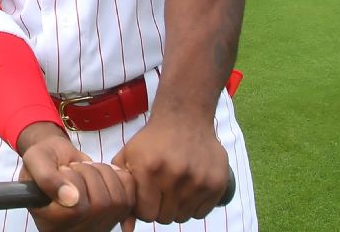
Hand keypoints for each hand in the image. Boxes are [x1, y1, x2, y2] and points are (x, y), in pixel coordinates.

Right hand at [16, 123, 136, 231]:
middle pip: (100, 204)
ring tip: (86, 170)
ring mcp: (98, 226)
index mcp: (51, 224)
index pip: (76, 209)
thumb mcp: (35, 161)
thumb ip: (47, 178)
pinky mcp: (115, 215)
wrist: (58, 159)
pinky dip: (118, 176)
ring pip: (116, 199)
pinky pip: (129, 195)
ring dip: (102, 173)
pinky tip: (101, 173)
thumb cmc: (45, 161)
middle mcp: (76, 230)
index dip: (72, 182)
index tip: (61, 171)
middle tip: (73, 167)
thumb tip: (71, 198)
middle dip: (88, 173)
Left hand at [111, 115, 229, 224]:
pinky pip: (201, 213)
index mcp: (148, 169)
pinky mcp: (216, 183)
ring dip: (177, 207)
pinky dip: (194, 205)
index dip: (144, 207)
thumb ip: (123, 191)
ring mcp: (198, 180)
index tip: (146, 196)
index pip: (146, 214)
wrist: (185, 118)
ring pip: (183, 216)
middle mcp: (174, 175)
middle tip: (160, 191)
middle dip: (160, 208)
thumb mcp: (129, 157)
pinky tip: (189, 187)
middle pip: (165, 218)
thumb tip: (126, 227)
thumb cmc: (152, 141)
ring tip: (174, 187)